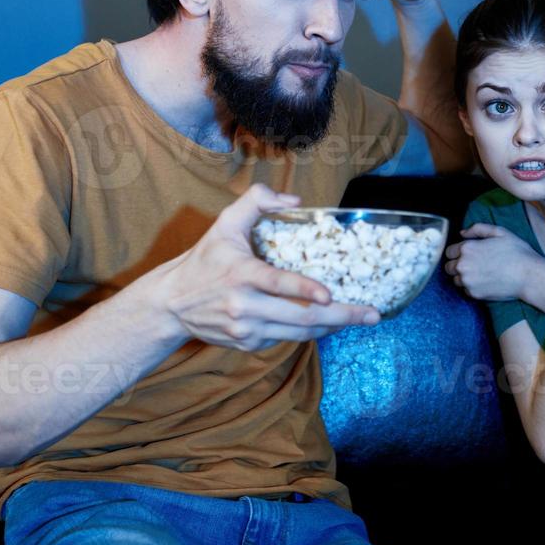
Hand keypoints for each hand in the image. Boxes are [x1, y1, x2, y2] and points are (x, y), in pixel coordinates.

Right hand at [144, 184, 379, 351]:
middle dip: (342, 316)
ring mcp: (246, 329)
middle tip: (371, 314)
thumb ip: (257, 200)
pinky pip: (287, 339)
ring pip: (299, 333)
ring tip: (359, 318)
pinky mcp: (248, 344)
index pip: (276, 283)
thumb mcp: (226, 222)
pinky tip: (326, 321)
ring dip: (332, 326)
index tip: (328, 294)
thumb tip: (296, 200)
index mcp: (241, 273)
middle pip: (300, 317)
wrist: (172, 303)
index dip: (303, 289)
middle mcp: (243, 306)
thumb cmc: (205, 259)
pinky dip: (309, 331)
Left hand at [443, 223, 542, 301]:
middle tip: (474, 264)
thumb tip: (462, 233)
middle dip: (458, 265)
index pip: (449, 251)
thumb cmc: (517, 252)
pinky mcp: (474, 294)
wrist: (529, 276)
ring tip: (482, 273)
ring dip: (464, 277)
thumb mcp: (499, 232)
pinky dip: (473, 287)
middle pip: (449, 267)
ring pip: (456, 280)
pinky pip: (466, 290)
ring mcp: (468, 281)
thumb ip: (478, 229)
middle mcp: (463, 265)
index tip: (468, 254)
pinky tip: (486, 282)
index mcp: (467, 248)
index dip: (458, 252)